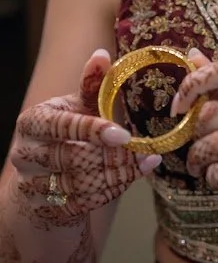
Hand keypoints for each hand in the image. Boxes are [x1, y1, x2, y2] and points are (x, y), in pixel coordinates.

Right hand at [9, 49, 160, 222]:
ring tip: (145, 161)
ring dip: (117, 174)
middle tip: (145, 150)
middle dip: (113, 156)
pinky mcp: (46, 209)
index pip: (61, 127)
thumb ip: (91, 83)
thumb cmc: (67, 131)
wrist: (42, 176)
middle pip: (73, 158)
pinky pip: (83, 204)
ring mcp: (33, 185)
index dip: (92, 131)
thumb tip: (102, 54)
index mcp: (33, 122)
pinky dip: (112, 190)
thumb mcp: (77, 105)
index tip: (124, 134)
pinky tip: (132, 177)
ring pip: (80, 184)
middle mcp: (26, 154)